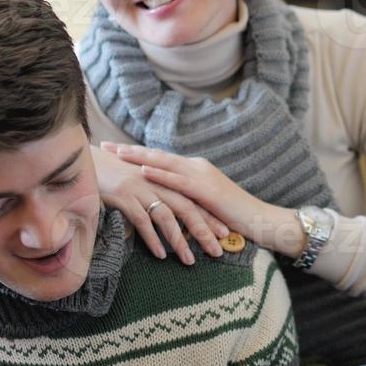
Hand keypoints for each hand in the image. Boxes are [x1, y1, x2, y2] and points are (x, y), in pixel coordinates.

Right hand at [91, 144, 230, 263]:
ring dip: (180, 241)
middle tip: (218, 250)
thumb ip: (155, 194)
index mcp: (163, 178)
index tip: (225, 232)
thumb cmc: (113, 173)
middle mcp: (156, 182)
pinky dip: (153, 239)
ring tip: (190, 261)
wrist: (86, 158)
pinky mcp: (124, 197)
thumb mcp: (140, 181)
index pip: (192, 198)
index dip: (209, 215)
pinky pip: (142, 221)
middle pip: (187, 208)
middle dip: (204, 230)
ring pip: (167, 217)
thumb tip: (167, 214)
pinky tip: (161, 255)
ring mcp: (141, 189)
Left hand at [100, 143, 307, 257]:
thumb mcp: (204, 205)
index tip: (115, 150)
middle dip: (131, 151)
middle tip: (106, 146)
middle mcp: (196, 167)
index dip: (137, 154)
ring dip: (140, 157)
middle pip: (158, 156)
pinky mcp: (207, 190)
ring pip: (165, 163)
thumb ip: (186, 200)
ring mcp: (202, 176)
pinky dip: (160, 175)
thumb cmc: (232, 217)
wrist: (259, 219)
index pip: (161, 159)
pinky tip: (143, 171)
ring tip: (118, 154)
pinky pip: (179, 181)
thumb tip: (167, 204)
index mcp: (195, 170)